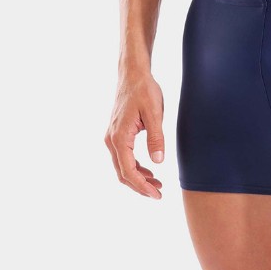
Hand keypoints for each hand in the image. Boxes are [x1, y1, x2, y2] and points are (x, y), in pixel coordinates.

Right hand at [104, 71, 164, 198]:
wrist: (133, 74)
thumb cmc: (144, 90)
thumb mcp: (154, 112)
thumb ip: (156, 137)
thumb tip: (158, 161)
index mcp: (119, 137)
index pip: (128, 171)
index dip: (142, 186)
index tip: (157, 195)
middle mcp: (111, 140)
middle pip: (122, 173)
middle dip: (140, 186)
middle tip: (159, 194)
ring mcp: (112, 137)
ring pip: (122, 167)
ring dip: (138, 178)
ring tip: (157, 184)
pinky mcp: (117, 134)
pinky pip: (124, 158)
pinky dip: (135, 167)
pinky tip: (149, 170)